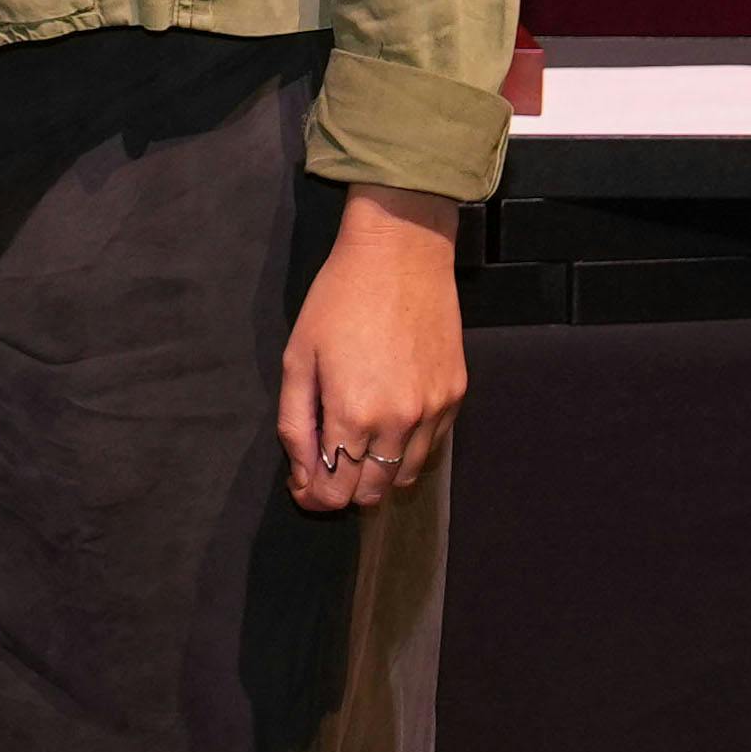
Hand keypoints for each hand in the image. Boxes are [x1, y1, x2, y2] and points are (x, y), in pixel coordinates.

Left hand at [276, 184, 467, 512]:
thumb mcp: (298, 359)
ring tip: (358, 447)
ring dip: (377, 474)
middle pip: (371, 492)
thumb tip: (303, 475)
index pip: (335, 491)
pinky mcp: (455, 395)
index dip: (314, 497)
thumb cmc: (338, 300)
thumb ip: (296, 424)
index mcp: (352, 413)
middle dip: (343, 489)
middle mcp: (398, 421)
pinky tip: (388, 426)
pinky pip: (430, 447)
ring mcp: (433, 410)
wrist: (401, 254)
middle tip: (326, 466)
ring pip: (405, 476)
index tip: (304, 483)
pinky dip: (407, 450)